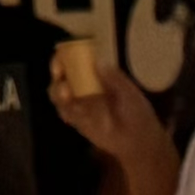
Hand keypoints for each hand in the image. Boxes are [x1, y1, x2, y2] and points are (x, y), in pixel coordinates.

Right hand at [50, 59, 175, 174]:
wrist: (137, 138)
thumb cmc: (136, 110)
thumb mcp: (129, 92)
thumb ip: (114, 79)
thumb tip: (97, 62)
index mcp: (97, 74)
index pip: (76, 60)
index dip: (66, 57)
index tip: (62, 56)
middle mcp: (84, 87)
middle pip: (63, 76)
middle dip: (58, 73)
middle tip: (59, 73)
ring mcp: (80, 104)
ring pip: (60, 95)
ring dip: (58, 92)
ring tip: (66, 95)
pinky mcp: (78, 121)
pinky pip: (66, 114)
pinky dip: (65, 111)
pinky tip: (69, 112)